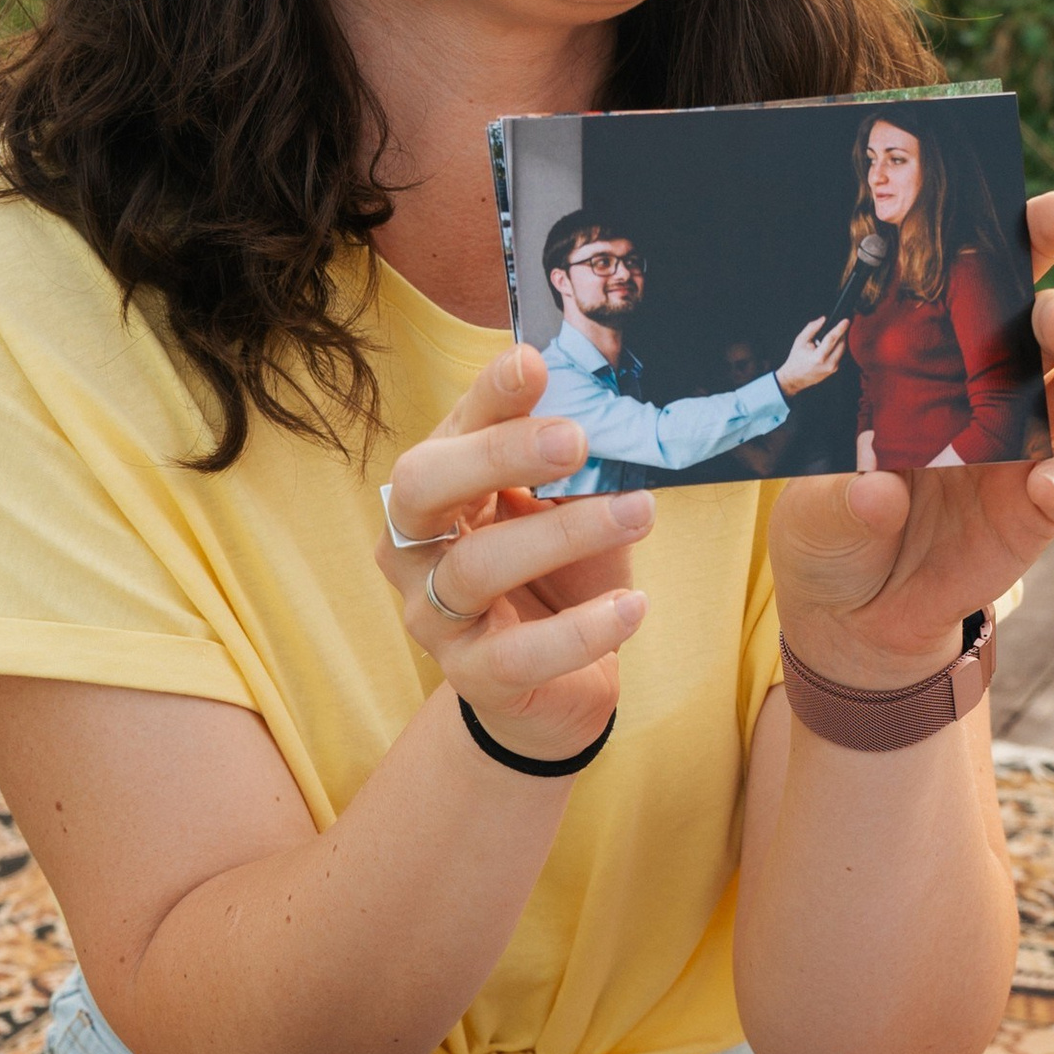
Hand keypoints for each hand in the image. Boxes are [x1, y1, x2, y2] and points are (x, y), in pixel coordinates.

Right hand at [374, 346, 652, 761]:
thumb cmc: (555, 580)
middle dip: (496, 454)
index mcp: (436, 491)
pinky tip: (633, 606)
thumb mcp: (560, 512)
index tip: (534, 364)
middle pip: (425, 488)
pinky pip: (520, 652)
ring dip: (563, 534)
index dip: (488, 397)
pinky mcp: (473, 676)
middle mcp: (415, 548)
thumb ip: (564, 467)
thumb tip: (602, 408)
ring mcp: (433, 616)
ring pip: (477, 567)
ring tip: (639, 513)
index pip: (450, 430)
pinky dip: (582, 629)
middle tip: (574, 438)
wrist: (552, 689)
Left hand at [770, 190, 1053, 687]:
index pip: (987, 279)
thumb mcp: (812, 512)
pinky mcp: (1038, 503)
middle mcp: (989, 385)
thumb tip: (878, 492)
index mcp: (933, 354)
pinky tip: (1049, 483)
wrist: (857, 615)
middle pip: (1050, 325)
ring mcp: (1023, 444)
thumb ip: (842, 501)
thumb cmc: (831, 530)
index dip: (1030, 238)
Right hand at [776, 315, 849, 398]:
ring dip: (841, 340)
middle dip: (842, 333)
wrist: (795, 378)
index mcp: (818, 357)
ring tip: (834, 334)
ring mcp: (833, 368)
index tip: (846, 320)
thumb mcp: (800, 341)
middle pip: (841, 344)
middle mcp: (828, 364)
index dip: (840, 328)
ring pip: (843, 349)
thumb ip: (812, 328)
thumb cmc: (796, 359)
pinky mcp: (835, 370)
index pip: (832, 339)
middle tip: (841, 324)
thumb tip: (823, 319)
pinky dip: (838, 347)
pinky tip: (832, 344)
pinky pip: (841, 355)